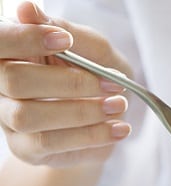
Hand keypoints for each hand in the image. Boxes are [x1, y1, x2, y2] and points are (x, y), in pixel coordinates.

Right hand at [0, 1, 131, 167]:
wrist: (109, 117)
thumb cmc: (96, 73)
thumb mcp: (91, 47)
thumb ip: (64, 30)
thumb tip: (28, 9)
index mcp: (11, 52)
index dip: (26, 39)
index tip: (64, 41)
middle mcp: (1, 85)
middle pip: (14, 81)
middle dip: (70, 83)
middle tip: (113, 84)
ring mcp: (9, 119)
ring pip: (29, 117)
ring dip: (82, 112)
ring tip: (119, 105)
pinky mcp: (26, 148)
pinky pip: (50, 143)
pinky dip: (91, 136)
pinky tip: (119, 128)